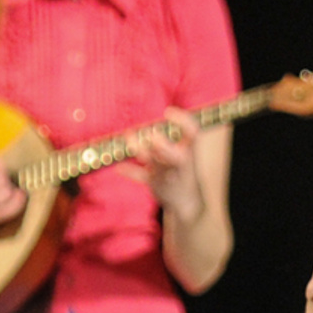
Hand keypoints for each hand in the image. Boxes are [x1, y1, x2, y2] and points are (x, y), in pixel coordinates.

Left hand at [129, 107, 204, 228]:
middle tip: (153, 135)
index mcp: (191, 151)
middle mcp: (180, 163)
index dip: (183, 121)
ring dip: (142, 151)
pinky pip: (141, 177)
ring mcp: (167, 175)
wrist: (186, 201)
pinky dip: (130, 172)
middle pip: (176, 157)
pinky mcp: (155, 183)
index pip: (193, 134)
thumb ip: (174, 134)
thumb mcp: (187, 152)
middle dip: (164, 147)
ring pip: (155, 164)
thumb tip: (165, 114)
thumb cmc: (184, 169)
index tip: (168, 111)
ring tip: (129, 136)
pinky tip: (119, 168)